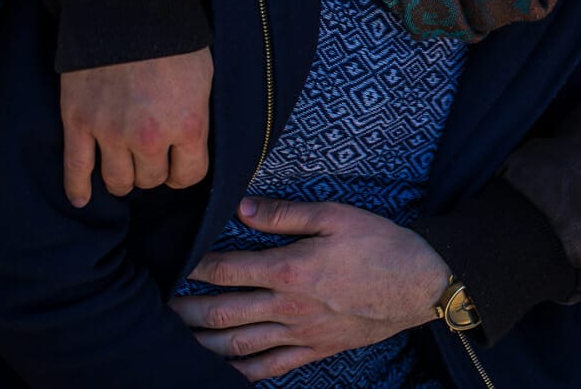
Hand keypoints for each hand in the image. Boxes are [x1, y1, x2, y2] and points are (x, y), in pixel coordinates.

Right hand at [59, 47, 213, 206]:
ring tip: (126, 168)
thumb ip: (196, 117)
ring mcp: (109, 132)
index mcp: (187, 126)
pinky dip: (77, 188)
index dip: (185, 172)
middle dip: (154, 171)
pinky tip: (81, 198)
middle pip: (151, 180)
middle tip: (152, 157)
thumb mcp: (204, 79)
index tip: (180, 165)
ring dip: (124, 178)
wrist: (127, 11)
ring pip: (117, 181)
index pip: (189, 176)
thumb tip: (190, 143)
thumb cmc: (173, 41)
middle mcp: (149, 138)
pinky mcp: (77, 123)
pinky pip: (75, 168)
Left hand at [168, 197, 449, 381]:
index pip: (227, 269)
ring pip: (238, 345)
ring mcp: (300, 333)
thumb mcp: (336, 215)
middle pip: (222, 313)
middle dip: (185, 310)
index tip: (175, 260)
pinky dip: (240, 373)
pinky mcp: (315, 350)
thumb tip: (243, 208)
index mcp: (291, 268)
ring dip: (202, 343)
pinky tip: (221, 369)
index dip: (195, 265)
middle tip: (159, 306)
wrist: (421, 283)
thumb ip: (286, 214)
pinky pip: (269, 368)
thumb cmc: (381, 244)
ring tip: (176, 337)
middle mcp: (289, 307)